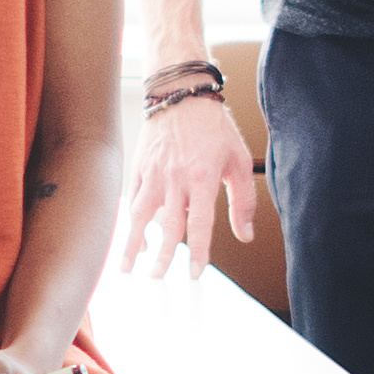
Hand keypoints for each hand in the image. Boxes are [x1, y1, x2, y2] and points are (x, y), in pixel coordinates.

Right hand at [118, 94, 260, 277]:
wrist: (180, 94)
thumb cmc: (213, 127)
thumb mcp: (239, 160)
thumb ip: (243, 200)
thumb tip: (245, 234)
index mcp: (202, 177)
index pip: (200, 223)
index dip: (197, 251)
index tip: (194, 273)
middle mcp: (175, 178)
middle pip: (168, 225)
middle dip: (163, 256)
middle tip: (158, 279)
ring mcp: (154, 174)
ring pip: (141, 216)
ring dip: (134, 244)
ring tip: (128, 269)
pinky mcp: (139, 168)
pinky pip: (132, 200)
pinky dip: (131, 223)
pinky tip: (132, 240)